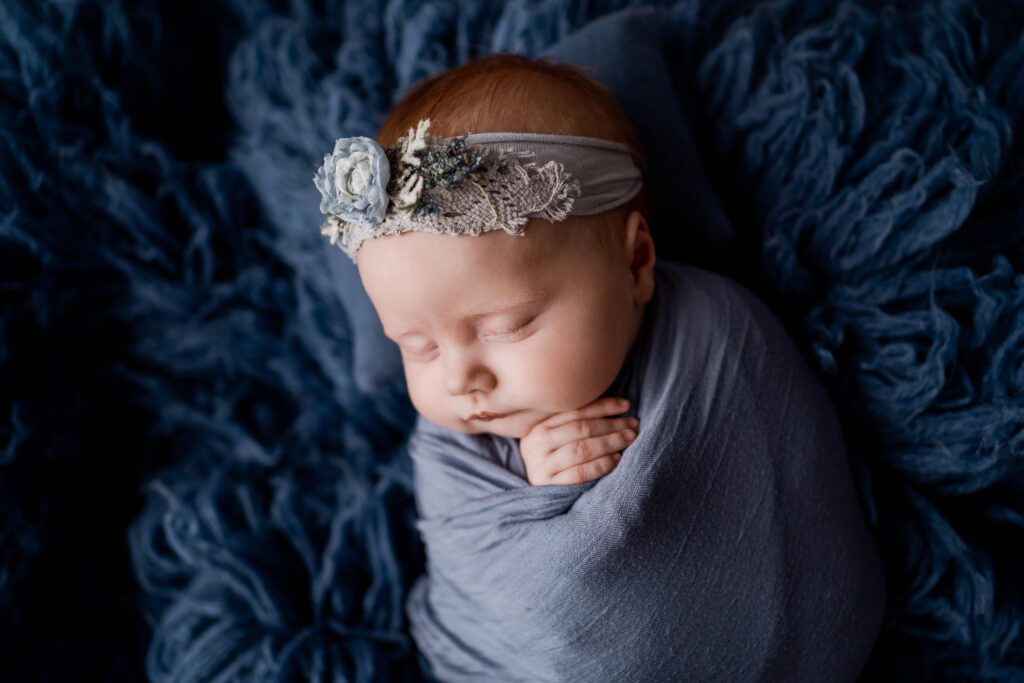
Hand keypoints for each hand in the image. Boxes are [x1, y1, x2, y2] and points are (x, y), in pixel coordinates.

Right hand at [519, 397, 638, 485]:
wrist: (529, 492)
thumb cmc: (550, 456)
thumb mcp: (553, 435)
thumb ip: (573, 422)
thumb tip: (613, 407)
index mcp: (540, 424)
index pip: (576, 411)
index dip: (604, 406)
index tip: (626, 405)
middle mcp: (538, 442)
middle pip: (581, 429)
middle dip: (611, 425)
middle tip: (633, 424)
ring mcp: (543, 464)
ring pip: (581, 449)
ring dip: (610, 442)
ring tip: (628, 439)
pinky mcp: (551, 485)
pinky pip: (580, 473)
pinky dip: (601, 465)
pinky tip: (616, 460)